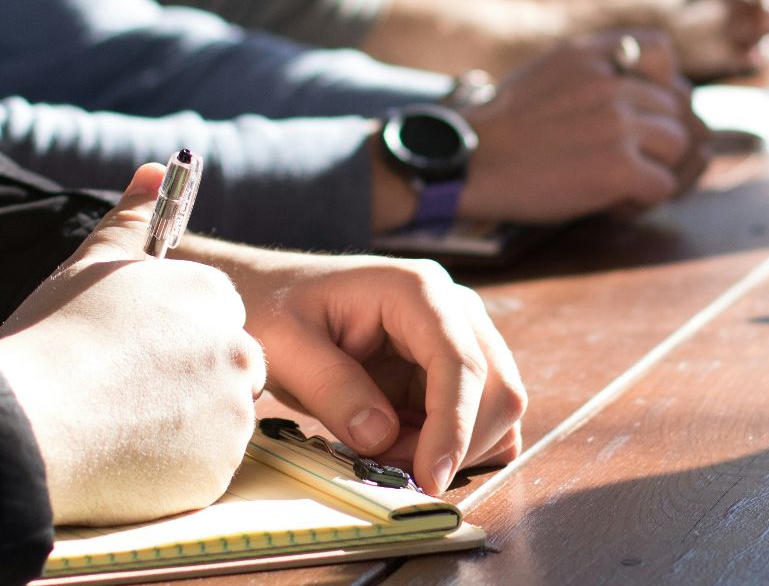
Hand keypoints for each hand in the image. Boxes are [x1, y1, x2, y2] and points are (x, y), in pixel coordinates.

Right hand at [0, 166, 265, 525]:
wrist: (27, 422)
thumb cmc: (53, 337)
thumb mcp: (92, 264)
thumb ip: (133, 218)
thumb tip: (154, 170)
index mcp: (212, 296)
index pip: (216, 317)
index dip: (173, 338)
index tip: (133, 353)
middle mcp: (236, 350)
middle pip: (227, 369)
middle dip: (187, 382)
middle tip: (124, 393)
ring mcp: (232, 414)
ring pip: (217, 420)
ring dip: (181, 425)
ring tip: (116, 424)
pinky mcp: (218, 470)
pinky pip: (204, 469)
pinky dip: (173, 468)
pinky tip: (123, 457)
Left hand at [181, 243, 526, 494]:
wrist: (271, 295)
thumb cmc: (275, 309)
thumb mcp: (286, 346)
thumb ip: (333, 388)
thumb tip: (382, 437)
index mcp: (417, 290)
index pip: (461, 363)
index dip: (453, 426)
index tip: (430, 478)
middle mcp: (453, 309)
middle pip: (497, 388)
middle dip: (456, 443)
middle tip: (390, 469)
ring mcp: (459, 337)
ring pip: (497, 408)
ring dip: (453, 448)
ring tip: (385, 452)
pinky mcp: (452, 368)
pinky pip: (480, 417)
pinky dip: (454, 446)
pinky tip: (404, 447)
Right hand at [460, 31, 709, 222]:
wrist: (467, 162)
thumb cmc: (505, 127)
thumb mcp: (549, 71)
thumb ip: (597, 70)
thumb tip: (654, 92)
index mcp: (592, 53)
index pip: (662, 51)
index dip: (660, 83)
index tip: (637, 108)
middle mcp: (611, 82)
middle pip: (676, 107)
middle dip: (659, 138)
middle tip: (625, 160)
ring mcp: (618, 124)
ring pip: (679, 146)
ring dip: (656, 169)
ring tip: (617, 182)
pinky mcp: (619, 167)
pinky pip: (663, 186)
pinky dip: (642, 200)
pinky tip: (610, 202)